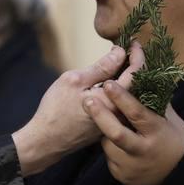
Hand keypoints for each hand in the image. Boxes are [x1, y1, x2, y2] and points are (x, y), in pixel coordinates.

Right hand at [12, 41, 145, 174]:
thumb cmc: (56, 109)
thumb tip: (120, 53)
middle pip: (137, 85)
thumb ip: (101, 67)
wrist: (45, 141)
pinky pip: (121, 104)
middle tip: (130, 49)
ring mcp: (115, 122)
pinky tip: (113, 80)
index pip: (136, 74)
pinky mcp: (108, 126)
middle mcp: (120, 114)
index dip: (137, 55)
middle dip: (136, 64)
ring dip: (129, 77)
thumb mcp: (75, 81)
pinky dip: (121, 89)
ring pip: (130, 95)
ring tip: (123, 61)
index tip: (134, 43)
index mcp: (113, 102)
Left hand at [83, 79, 183, 184]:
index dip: (122, 98)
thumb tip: (139, 76)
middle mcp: (143, 151)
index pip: (137, 113)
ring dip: (105, 132)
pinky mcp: (122, 176)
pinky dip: (111, 148)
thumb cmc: (175, 139)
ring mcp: (132, 166)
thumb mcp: (170, 119)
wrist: (181, 174)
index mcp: (157, 132)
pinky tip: (118, 146)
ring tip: (109, 125)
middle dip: (100, 116)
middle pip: (116, 133)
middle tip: (86, 100)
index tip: (109, 84)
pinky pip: (110, 158)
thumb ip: (154, 101)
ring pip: (108, 145)